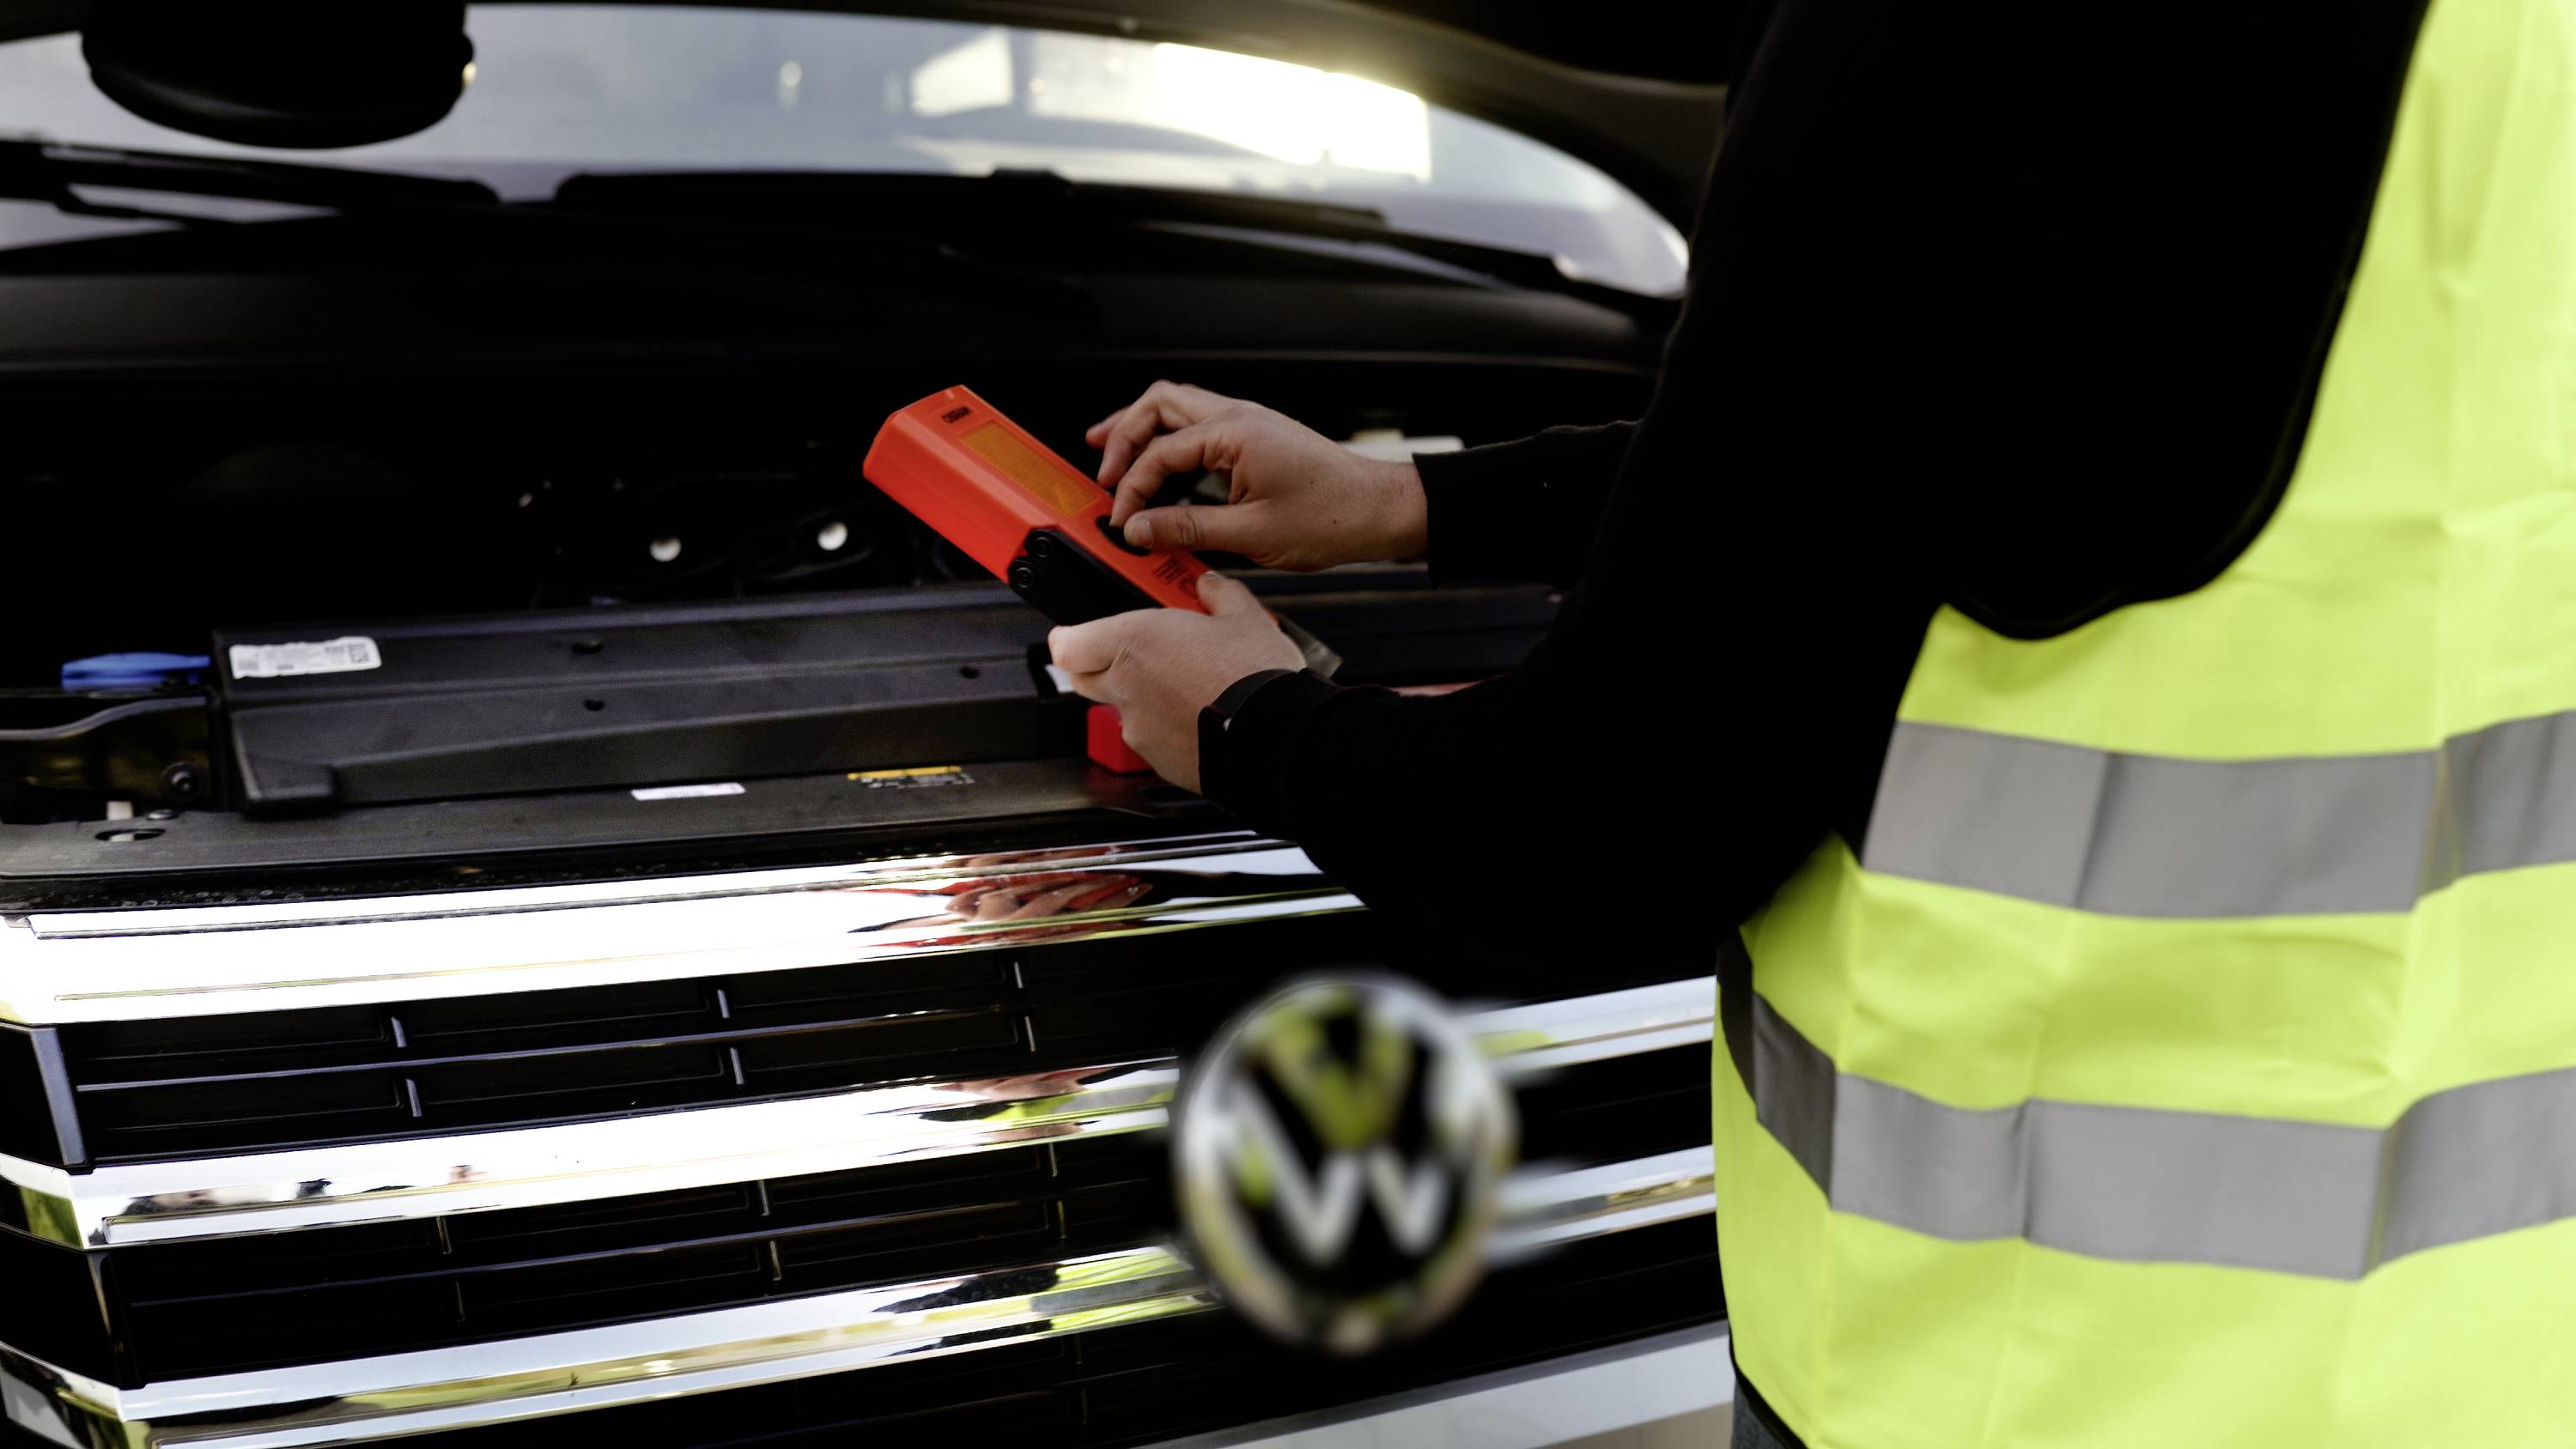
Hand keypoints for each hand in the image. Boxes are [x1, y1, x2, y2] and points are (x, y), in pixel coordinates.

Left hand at [1048, 572, 1305, 790]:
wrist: (1279, 737)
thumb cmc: (1256, 678)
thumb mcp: (1245, 616)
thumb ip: (1218, 594)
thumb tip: (1211, 584)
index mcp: (1134, 644)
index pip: (1065, 644)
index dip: (1070, 637)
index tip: (1083, 630)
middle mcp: (1126, 689)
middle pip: (1084, 678)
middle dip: (1102, 664)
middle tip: (1138, 651)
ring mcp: (1141, 729)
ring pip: (1123, 710)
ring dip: (1143, 697)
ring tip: (1187, 686)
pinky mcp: (1161, 761)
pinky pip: (1152, 739)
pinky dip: (1168, 728)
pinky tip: (1202, 716)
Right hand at [1087, 381, 1426, 569]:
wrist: (1378, 511)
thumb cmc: (1331, 517)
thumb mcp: (1251, 535)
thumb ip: (1187, 529)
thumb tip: (1140, 529)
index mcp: (1235, 432)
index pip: (1160, 451)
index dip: (1132, 487)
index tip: (1121, 520)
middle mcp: (1238, 416)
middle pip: (1158, 404)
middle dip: (1122, 435)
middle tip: (1101, 472)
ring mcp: (1247, 422)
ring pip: (1177, 406)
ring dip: (1142, 429)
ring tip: (1112, 455)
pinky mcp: (1255, 436)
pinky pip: (1198, 423)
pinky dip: (1169, 438)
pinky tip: (1159, 463)